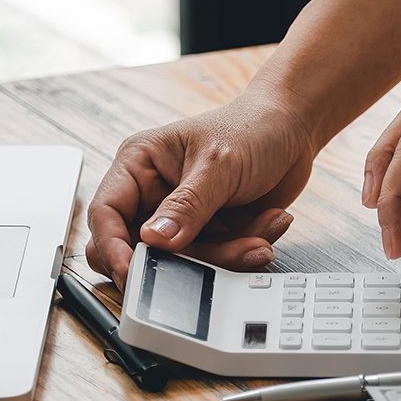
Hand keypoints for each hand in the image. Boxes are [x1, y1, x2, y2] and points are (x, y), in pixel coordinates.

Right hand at [85, 91, 318, 285]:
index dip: (113, 247)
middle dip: (180, 260)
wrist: (293, 129)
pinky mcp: (208, 234)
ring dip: (225, 257)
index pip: (106, 213)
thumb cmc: (251, 128)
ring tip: (257, 237)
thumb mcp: (217, 165)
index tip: (131, 272)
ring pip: (182, 263)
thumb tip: (154, 240)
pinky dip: (243, 252)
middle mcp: (153, 194)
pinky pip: (214, 262)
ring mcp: (180, 218)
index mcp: (139, 165)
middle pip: (140, 249)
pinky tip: (265, 226)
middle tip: (212, 260)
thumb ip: (186, 207)